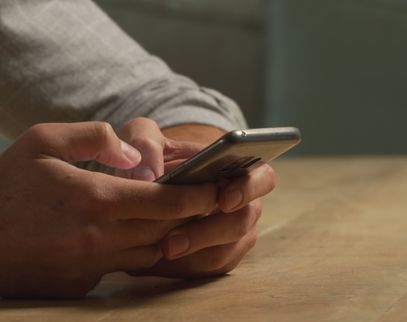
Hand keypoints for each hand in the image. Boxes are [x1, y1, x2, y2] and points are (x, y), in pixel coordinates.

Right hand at [0, 122, 218, 297]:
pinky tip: (132, 234)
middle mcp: (99, 238)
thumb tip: (137, 155)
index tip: (221, 188)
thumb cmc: (2, 185)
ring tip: (181, 216)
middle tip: (215, 201)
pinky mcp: (80, 285)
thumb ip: (95, 137)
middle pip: (167, 230)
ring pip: (149, 253)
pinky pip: (120, 267)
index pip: (167, 201)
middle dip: (195, 216)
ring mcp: (91, 266)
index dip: (200, 195)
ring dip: (168, 235)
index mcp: (95, 199)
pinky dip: (134, 250)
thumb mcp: (42, 140)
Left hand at [117, 118, 275, 277]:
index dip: (248, 189)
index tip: (223, 200)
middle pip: (242, 222)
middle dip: (208, 232)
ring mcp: (232, 234)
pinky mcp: (217, 257)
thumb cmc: (154, 154)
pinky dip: (184, 266)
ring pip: (224, 252)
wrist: (145, 184)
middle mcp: (243, 204)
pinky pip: (208, 269)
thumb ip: (144, 144)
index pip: (263, 177)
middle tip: (174, 239)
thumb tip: (148, 174)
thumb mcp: (143, 136)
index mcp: (238, 168)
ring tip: (163, 250)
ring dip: (193, 253)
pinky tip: (159, 260)